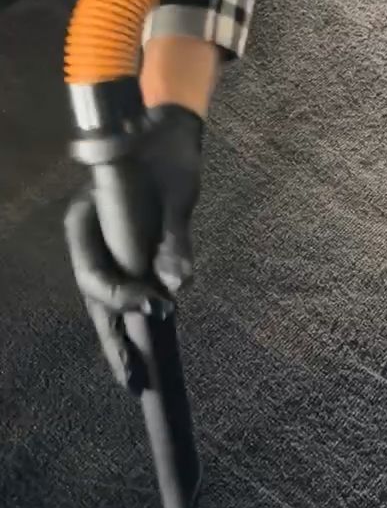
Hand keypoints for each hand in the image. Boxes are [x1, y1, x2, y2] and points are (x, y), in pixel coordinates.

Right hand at [65, 105, 202, 383]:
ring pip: (106, 300)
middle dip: (115, 339)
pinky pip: (123, 291)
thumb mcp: (177, 192)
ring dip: (123, 336)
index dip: (124, 299)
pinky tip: (146, 347)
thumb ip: (175, 237)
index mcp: (86, 218)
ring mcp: (102, 244)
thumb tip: (179, 285)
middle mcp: (88, 236)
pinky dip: (134, 318)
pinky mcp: (122, 250)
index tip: (160, 310)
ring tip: (138, 376)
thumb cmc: (170, 153)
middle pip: (96, 296)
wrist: (168, 127)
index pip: (96, 273)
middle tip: (135, 380)